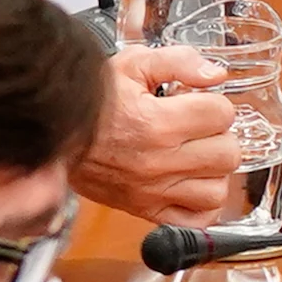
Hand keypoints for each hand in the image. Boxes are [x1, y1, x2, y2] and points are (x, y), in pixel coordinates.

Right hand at [75, 46, 245, 225]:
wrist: (53, 132)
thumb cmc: (91, 100)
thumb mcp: (132, 64)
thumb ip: (179, 61)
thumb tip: (215, 74)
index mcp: (157, 123)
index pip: (222, 114)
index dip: (214, 103)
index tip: (199, 102)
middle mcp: (158, 162)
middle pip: (227, 153)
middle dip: (219, 135)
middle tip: (199, 128)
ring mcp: (154, 191)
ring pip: (217, 190)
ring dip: (213, 171)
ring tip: (196, 155)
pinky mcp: (146, 210)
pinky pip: (197, 220)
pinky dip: (202, 205)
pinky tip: (192, 184)